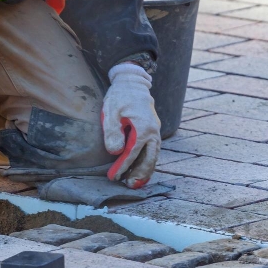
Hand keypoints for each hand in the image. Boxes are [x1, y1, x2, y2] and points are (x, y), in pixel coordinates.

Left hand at [101, 62, 160, 188]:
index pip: (132, 152)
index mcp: (143, 128)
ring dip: (145, 169)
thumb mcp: (111, 111)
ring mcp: (155, 130)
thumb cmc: (120, 96)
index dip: (122, 166)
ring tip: (135, 182)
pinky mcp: (153, 130)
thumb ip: (112, 132)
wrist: (133, 82)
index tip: (113, 176)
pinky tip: (141, 168)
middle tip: (130, 185)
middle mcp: (153, 131)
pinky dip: (148, 161)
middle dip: (140, 173)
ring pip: (153, 155)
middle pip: (149, 158)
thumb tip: (115, 151)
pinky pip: (152, 149)